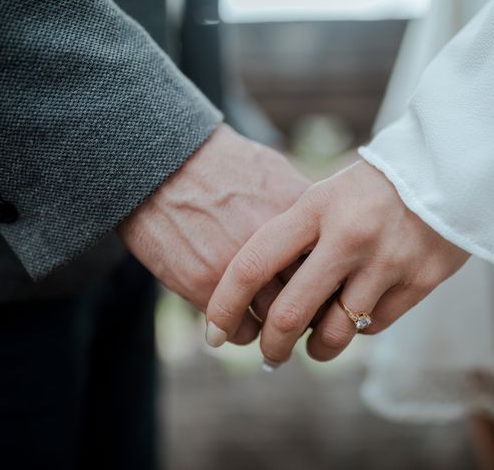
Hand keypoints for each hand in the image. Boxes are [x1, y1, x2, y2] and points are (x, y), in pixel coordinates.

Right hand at [118, 124, 309, 344]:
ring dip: (277, 327)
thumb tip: (323, 232)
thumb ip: (301, 207)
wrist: (159, 162)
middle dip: (310, 311)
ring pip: (278, 322)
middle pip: (312, 299)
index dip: (329, 282)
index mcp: (300, 217)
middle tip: (301, 314)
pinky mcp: (206, 286)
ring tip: (271, 323)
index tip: (322, 288)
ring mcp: (242, 269)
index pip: (334, 267)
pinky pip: (242, 331)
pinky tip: (240, 321)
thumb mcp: (273, 172)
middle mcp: (277, 246)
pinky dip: (244, 331)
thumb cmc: (219, 163)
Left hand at [206, 160, 468, 364]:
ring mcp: (387, 261)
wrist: (447, 169)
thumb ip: (293, 237)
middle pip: (291, 314)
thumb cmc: (370, 186)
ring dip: (317, 349)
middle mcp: (349, 237)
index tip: (212, 333)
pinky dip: (356, 328)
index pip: (254, 265)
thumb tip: (258, 291)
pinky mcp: (420, 281)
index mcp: (315, 208)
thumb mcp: (325, 195)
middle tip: (269, 355)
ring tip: (312, 347)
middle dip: (272, 346)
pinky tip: (353, 315)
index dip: (224, 305)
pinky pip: (373, 325)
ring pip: (336, 333)